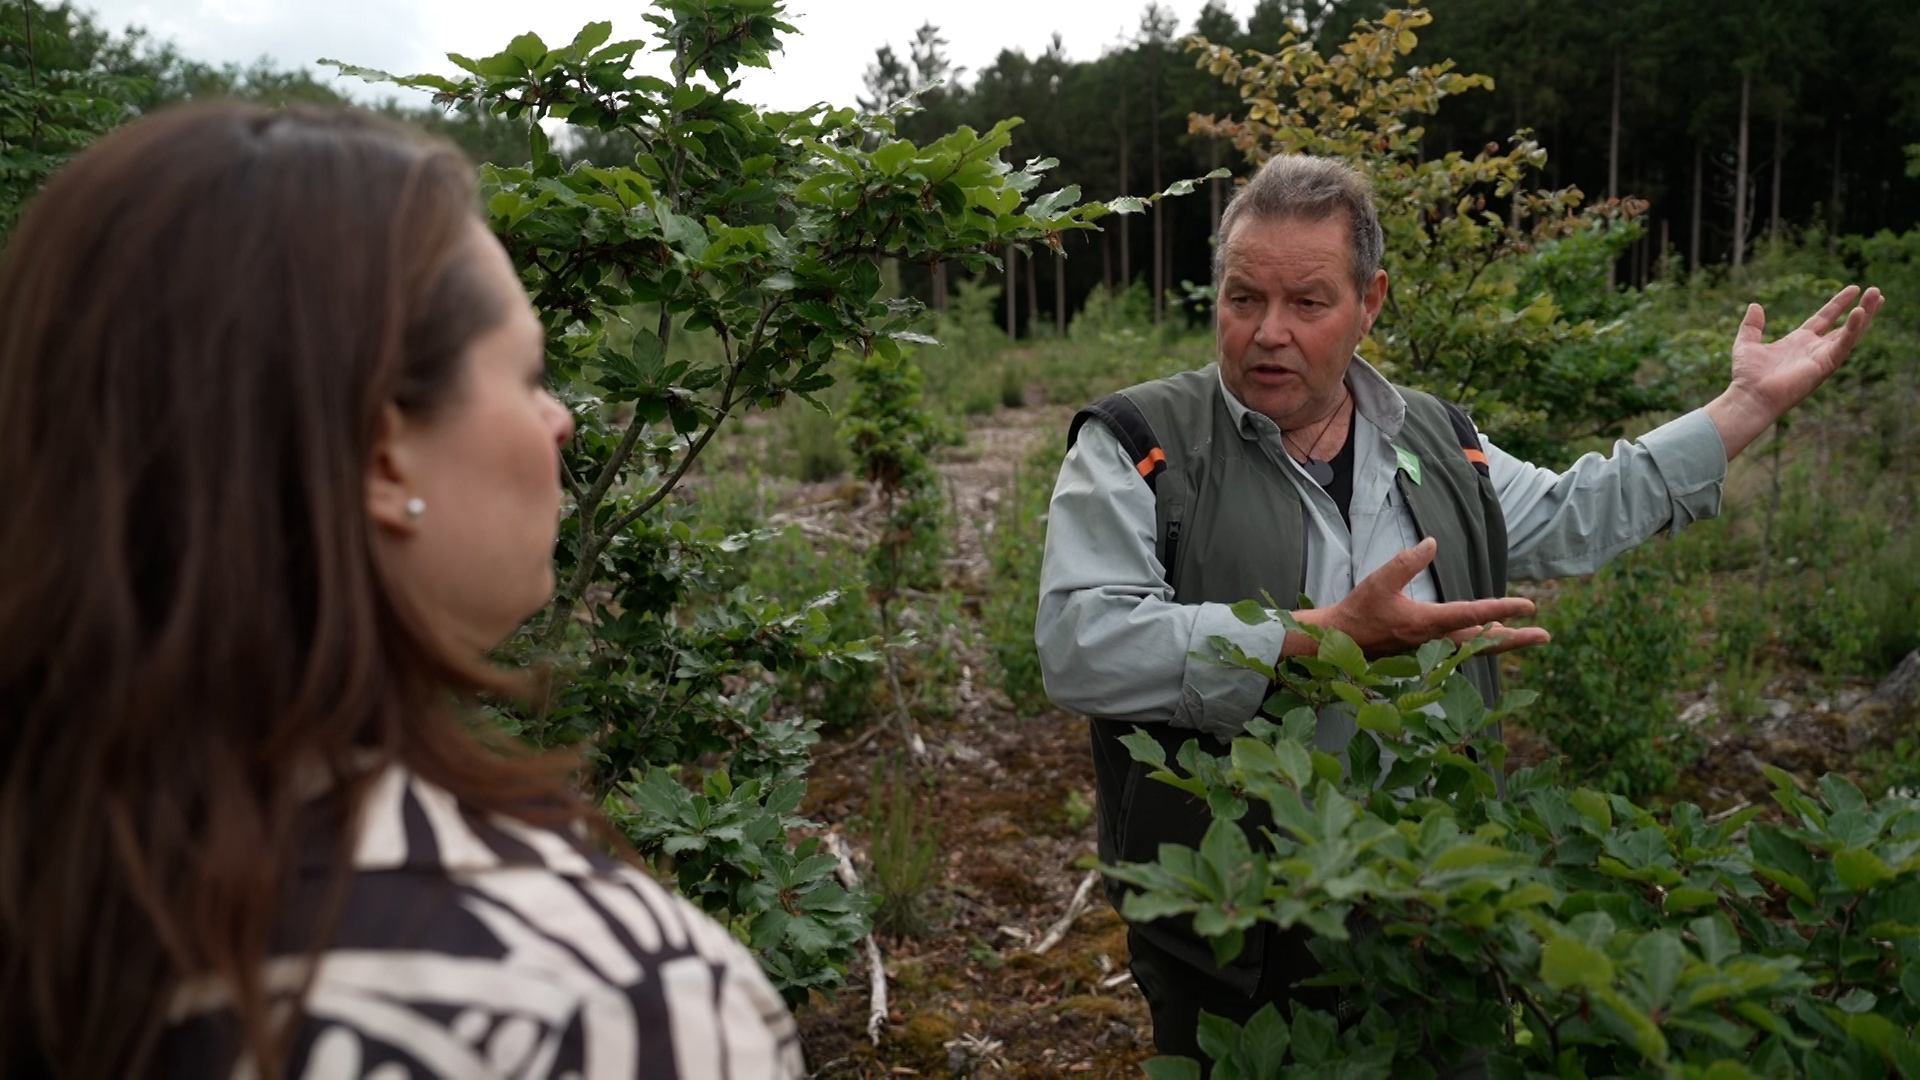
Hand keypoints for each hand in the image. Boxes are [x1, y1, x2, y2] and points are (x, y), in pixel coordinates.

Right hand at [1283, 538, 1550, 658]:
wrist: (1338, 641)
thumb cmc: (1358, 610)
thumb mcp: (1379, 581)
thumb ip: (1406, 561)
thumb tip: (1433, 543)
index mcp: (1426, 623)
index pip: (1472, 614)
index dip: (1502, 609)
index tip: (1528, 606)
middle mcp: (1433, 640)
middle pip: (1482, 641)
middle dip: (1514, 639)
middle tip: (1544, 635)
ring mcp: (1429, 649)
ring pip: (1473, 647)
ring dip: (1499, 643)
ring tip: (1521, 636)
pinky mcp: (1423, 652)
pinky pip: (1459, 649)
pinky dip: (1478, 644)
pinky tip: (1484, 639)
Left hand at [1705, 284, 1883, 458]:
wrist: (1749, 396)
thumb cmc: (1747, 376)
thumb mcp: (1747, 343)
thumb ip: (1752, 325)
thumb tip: (1755, 305)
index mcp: (1799, 341)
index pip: (1824, 318)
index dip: (1838, 303)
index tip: (1854, 289)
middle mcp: (1814, 349)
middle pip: (1844, 325)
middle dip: (1862, 309)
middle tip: (1876, 292)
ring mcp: (1822, 357)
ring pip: (1850, 333)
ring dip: (1865, 315)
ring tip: (1877, 296)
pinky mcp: (1825, 365)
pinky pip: (1843, 345)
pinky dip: (1853, 329)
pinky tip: (1859, 312)